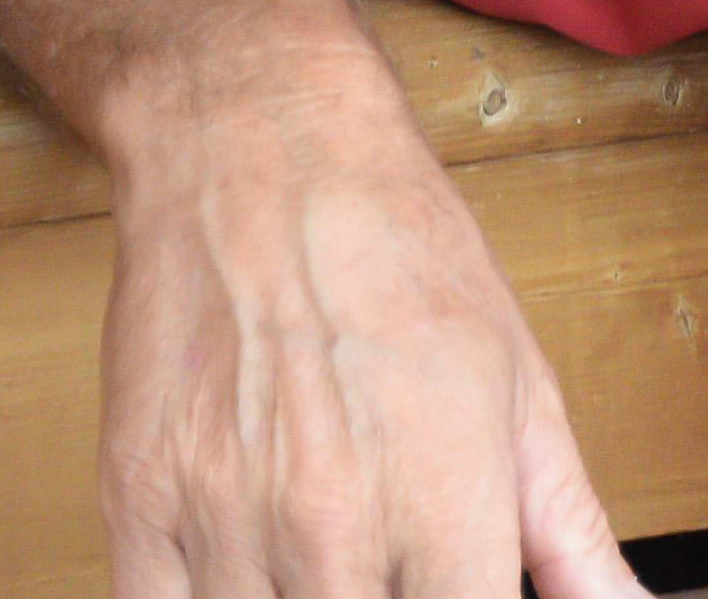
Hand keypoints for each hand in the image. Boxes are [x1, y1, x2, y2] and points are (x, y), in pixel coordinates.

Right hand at [91, 48, 648, 598]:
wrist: (265, 152)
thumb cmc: (402, 256)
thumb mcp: (523, 387)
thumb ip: (571, 532)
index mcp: (446, 502)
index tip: (459, 589)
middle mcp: (334, 525)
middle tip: (392, 565)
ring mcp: (226, 518)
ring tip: (327, 559)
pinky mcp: (136, 503)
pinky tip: (250, 569)